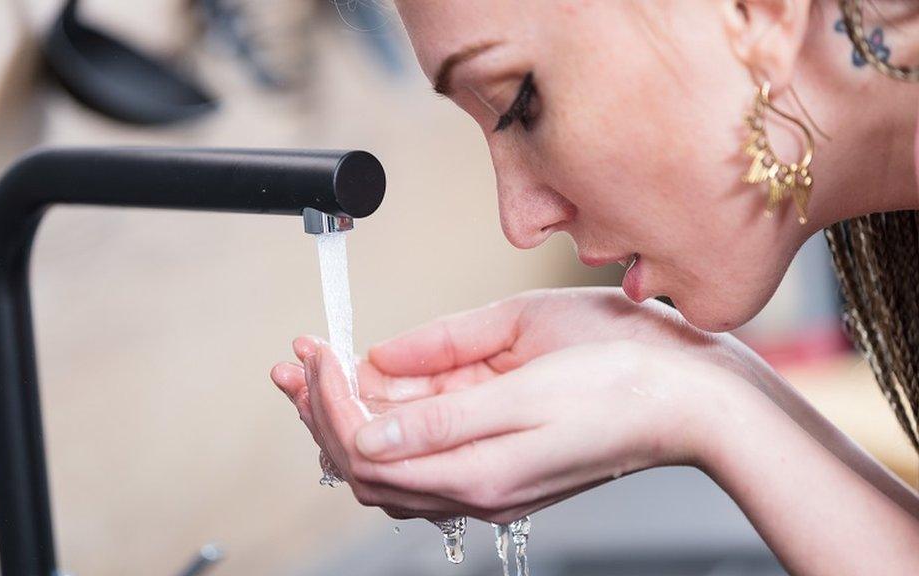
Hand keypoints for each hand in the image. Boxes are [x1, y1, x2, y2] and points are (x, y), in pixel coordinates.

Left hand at [271, 288, 748, 521]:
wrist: (693, 400)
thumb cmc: (627, 377)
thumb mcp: (529, 376)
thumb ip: (442, 408)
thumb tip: (368, 414)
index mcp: (478, 470)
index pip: (365, 447)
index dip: (327, 398)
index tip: (313, 348)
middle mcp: (476, 487)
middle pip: (365, 462)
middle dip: (320, 408)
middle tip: (294, 358)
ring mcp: (487, 481)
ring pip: (388, 461)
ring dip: (344, 415)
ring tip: (314, 369)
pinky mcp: (499, 464)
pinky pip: (421, 456)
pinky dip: (385, 423)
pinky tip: (374, 389)